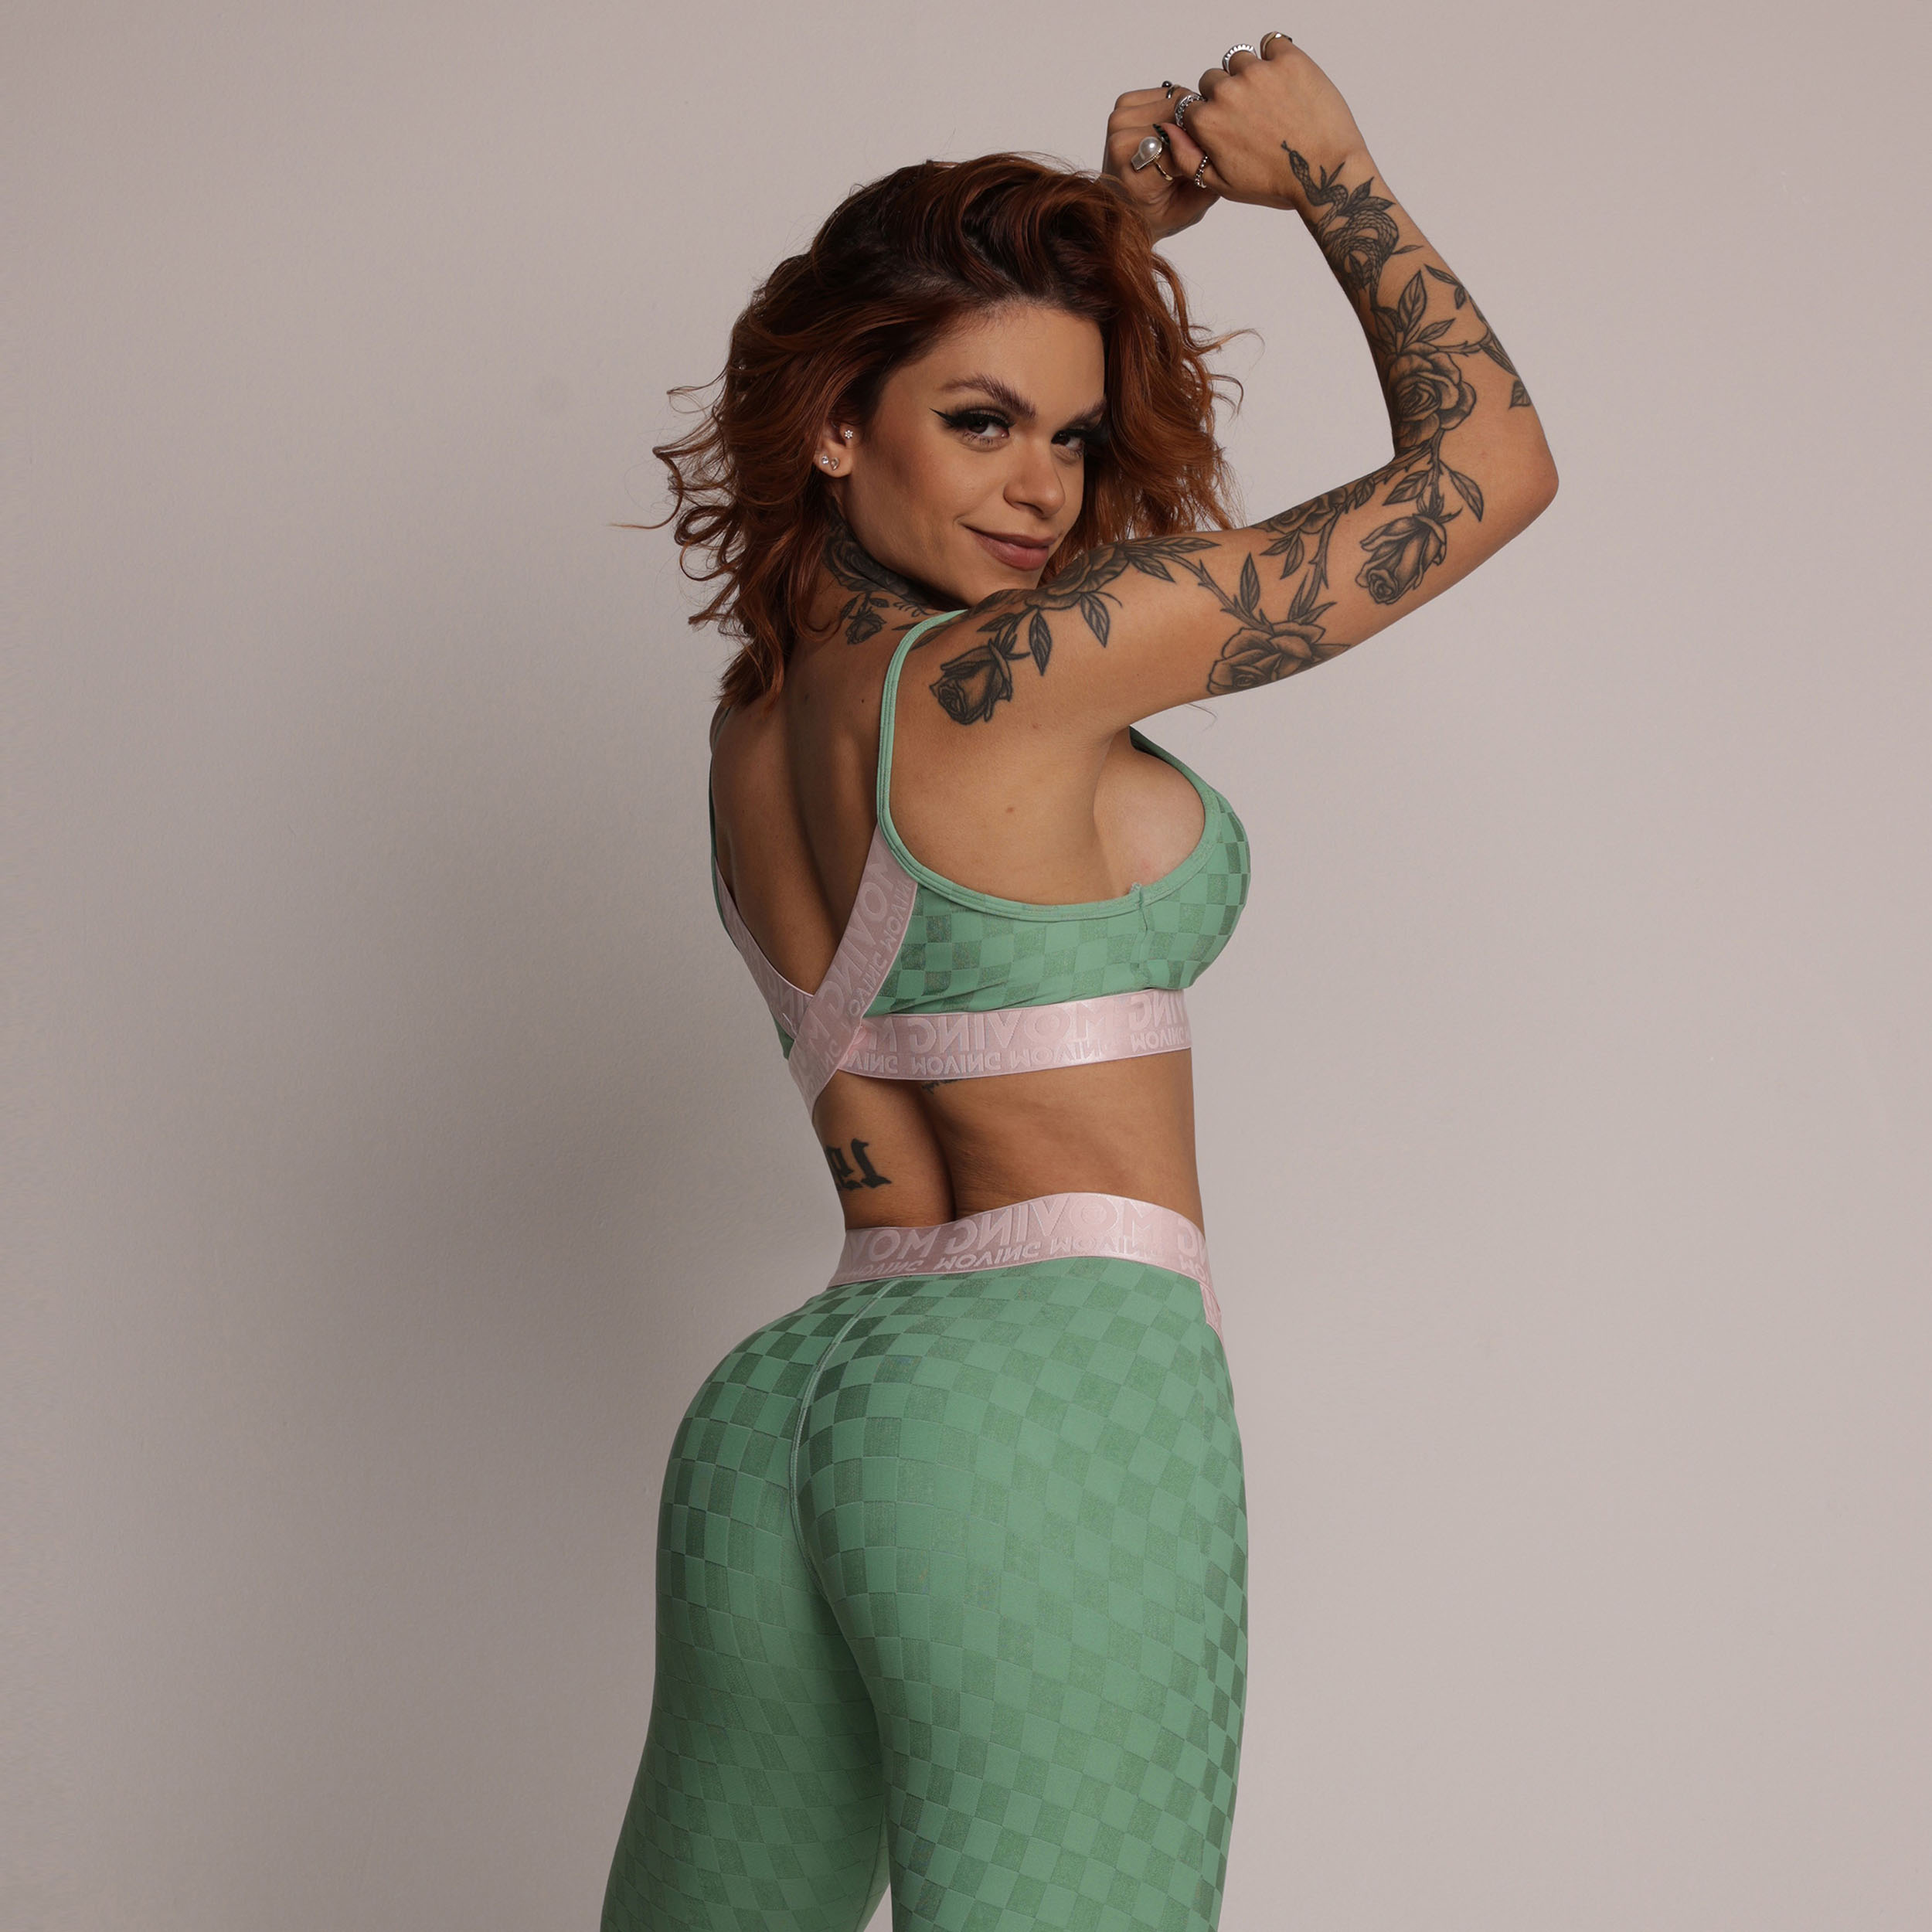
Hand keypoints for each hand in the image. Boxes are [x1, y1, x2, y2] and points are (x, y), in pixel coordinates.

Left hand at [1100, 85, 1218, 242]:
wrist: (1124, 204)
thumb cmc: (1157, 211)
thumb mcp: (1188, 211)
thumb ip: (1202, 178)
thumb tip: (1219, 140)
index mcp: (1136, 177)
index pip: (1180, 145)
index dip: (1201, 146)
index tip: (1208, 156)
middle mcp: (1121, 145)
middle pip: (1179, 115)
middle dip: (1195, 128)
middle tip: (1198, 148)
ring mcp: (1119, 121)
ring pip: (1175, 99)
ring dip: (1186, 117)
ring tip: (1183, 141)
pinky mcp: (1123, 104)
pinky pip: (1165, 92)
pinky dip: (1175, 107)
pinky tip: (1171, 130)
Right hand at [1174, 38, 1371, 217]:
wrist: (1324, 171)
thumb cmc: (1276, 183)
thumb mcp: (1223, 184)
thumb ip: (1187, 157)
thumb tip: (1168, 129)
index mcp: (1207, 122)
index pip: (1193, 104)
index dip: (1210, 116)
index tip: (1230, 126)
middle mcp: (1227, 92)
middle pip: (1213, 78)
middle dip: (1227, 94)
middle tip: (1252, 115)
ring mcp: (1258, 72)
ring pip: (1240, 59)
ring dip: (1250, 73)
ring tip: (1271, 99)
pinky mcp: (1288, 59)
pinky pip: (1272, 42)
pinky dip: (1275, 55)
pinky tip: (1285, 80)